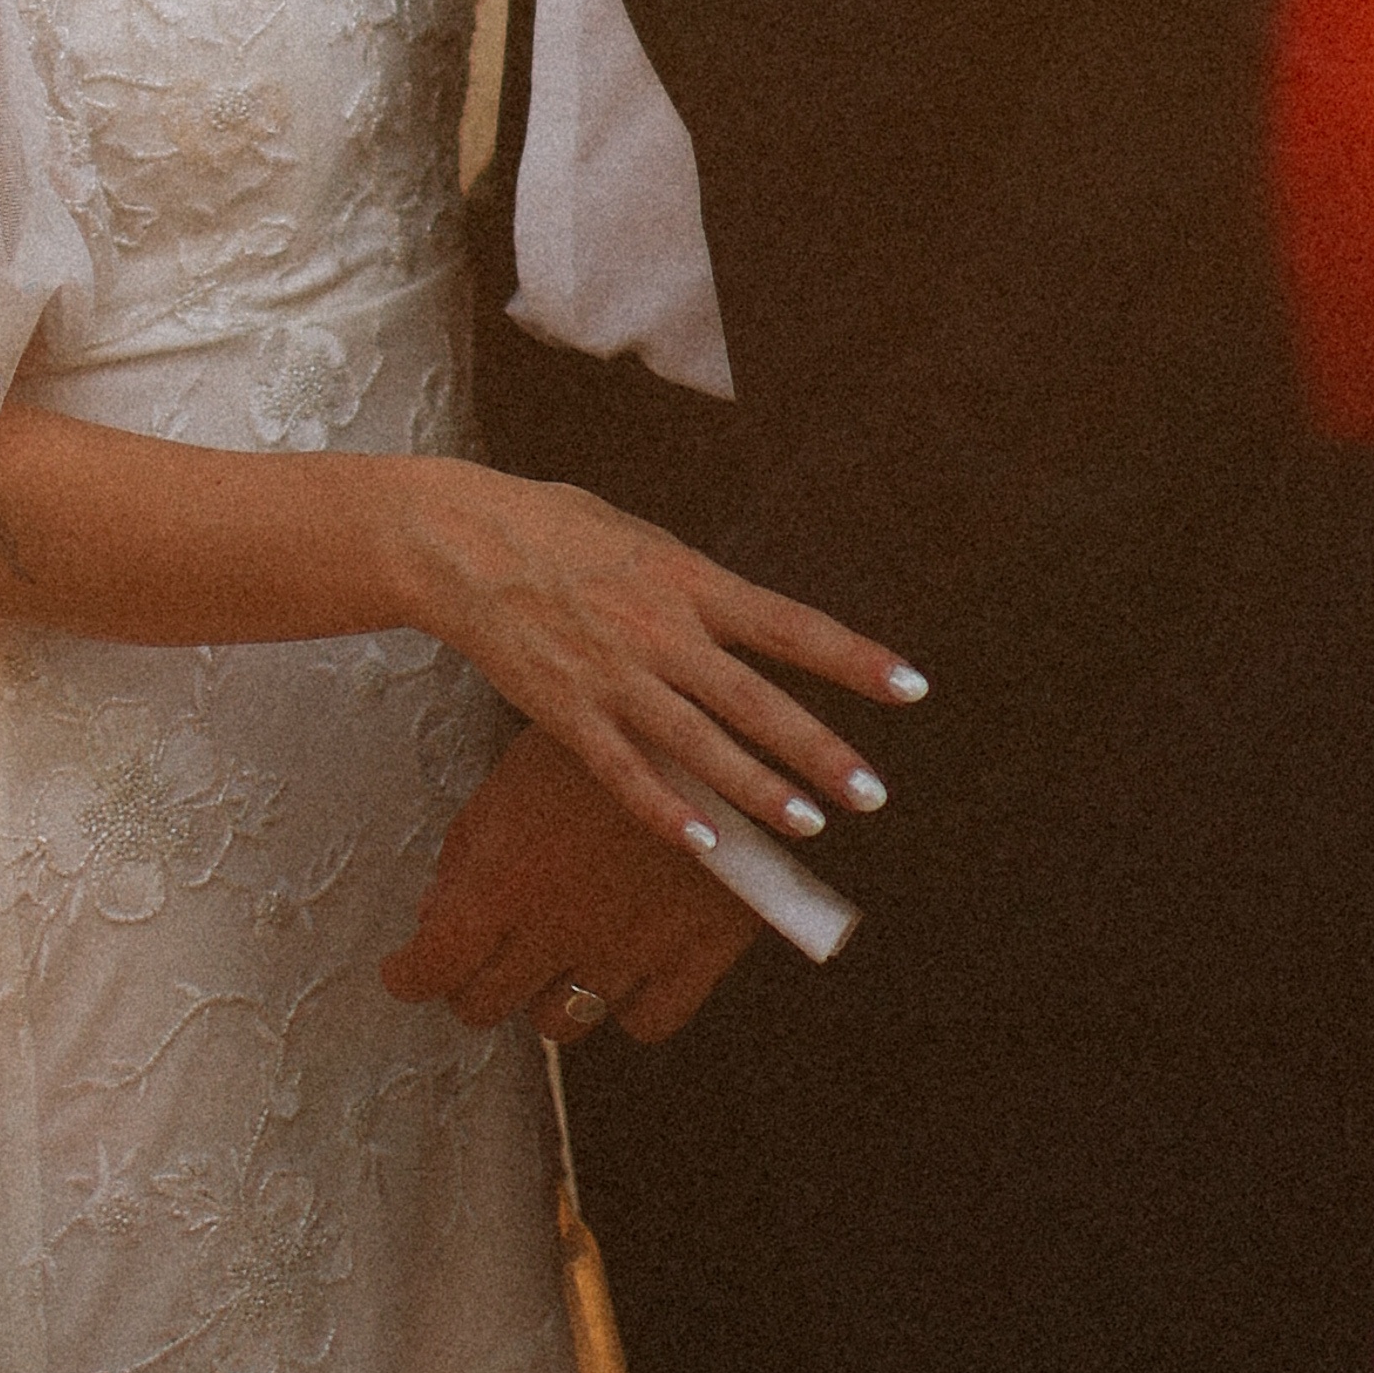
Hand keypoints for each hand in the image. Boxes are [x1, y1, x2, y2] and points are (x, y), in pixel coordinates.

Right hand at [381, 462, 919, 865]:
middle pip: (756, 702)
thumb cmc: (554, 526)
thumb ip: (696, 582)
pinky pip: (627, 773)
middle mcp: (663, 632)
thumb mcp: (642, 537)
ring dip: (758, 791)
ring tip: (809, 825)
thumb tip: (745, 613)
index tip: (912, 687)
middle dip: (819, 751)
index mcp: (689, 581)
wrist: (461, 541)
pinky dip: (667, 812)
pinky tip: (706, 846)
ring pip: (701, 746)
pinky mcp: (568, 713)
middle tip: (872, 793)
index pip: (791, 626)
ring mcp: (615, 677)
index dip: (855, 659)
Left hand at [381, 732, 760, 1045]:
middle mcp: (558, 930)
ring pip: (560, 1021)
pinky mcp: (695, 958)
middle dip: (471, 981)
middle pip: (485, 1004)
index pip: (433, 967)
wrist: (724, 719)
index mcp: (504, 880)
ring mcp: (628, 952)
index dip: (409, 974)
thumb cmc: (608, 731)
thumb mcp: (517, 772)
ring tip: (558, 949)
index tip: (407, 969)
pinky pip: (644, 1021)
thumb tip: (435, 914)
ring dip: (546, 992)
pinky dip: (627, 1003)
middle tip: (482, 954)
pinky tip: (625, 963)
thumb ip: (469, 849)